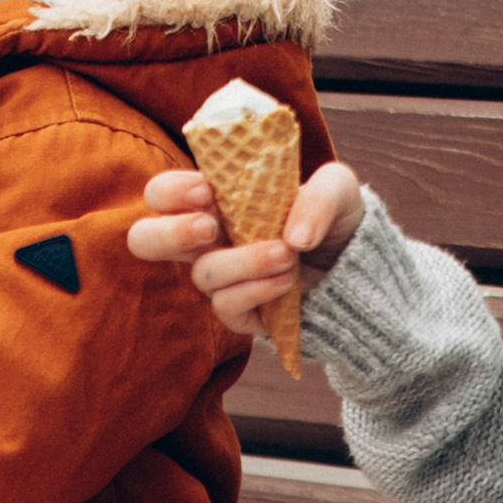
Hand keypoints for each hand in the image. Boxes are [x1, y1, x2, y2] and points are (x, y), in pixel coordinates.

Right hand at [127, 159, 364, 341]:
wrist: (357, 265)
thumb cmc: (332, 216)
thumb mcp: (337, 189)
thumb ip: (319, 197)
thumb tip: (294, 236)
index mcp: (214, 200)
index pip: (162, 195)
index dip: (171, 192)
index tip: (207, 190)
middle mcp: (207, 239)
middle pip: (145, 240)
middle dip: (169, 234)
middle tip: (210, 227)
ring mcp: (222, 278)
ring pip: (202, 275)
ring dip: (243, 262)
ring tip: (287, 252)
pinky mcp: (241, 312)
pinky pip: (226, 308)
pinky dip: (256, 291)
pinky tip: (288, 280)